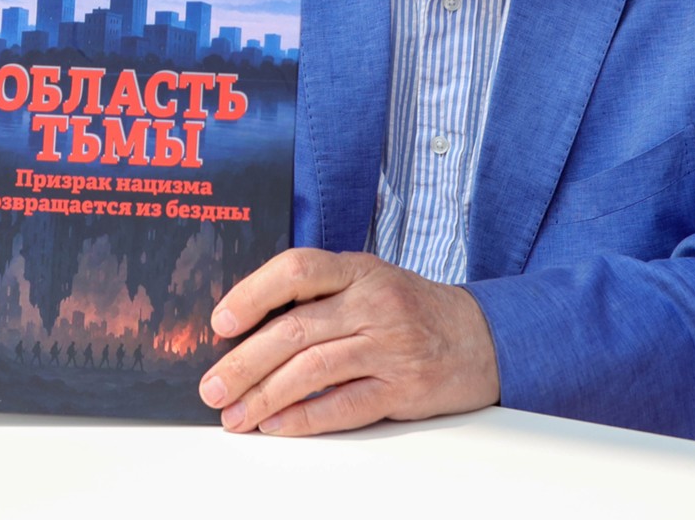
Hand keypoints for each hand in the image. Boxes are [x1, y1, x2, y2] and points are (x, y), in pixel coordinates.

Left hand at [197, 248, 500, 435]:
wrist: (482, 337)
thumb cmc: (413, 310)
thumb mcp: (370, 281)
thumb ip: (320, 295)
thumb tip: (248, 328)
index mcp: (359, 270)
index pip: (297, 269)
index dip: (253, 294)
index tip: (220, 322)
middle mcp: (375, 303)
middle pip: (295, 329)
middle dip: (243, 362)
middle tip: (212, 386)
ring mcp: (391, 346)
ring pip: (313, 370)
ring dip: (264, 397)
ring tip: (235, 415)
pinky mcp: (404, 387)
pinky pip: (343, 405)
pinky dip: (304, 418)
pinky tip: (276, 425)